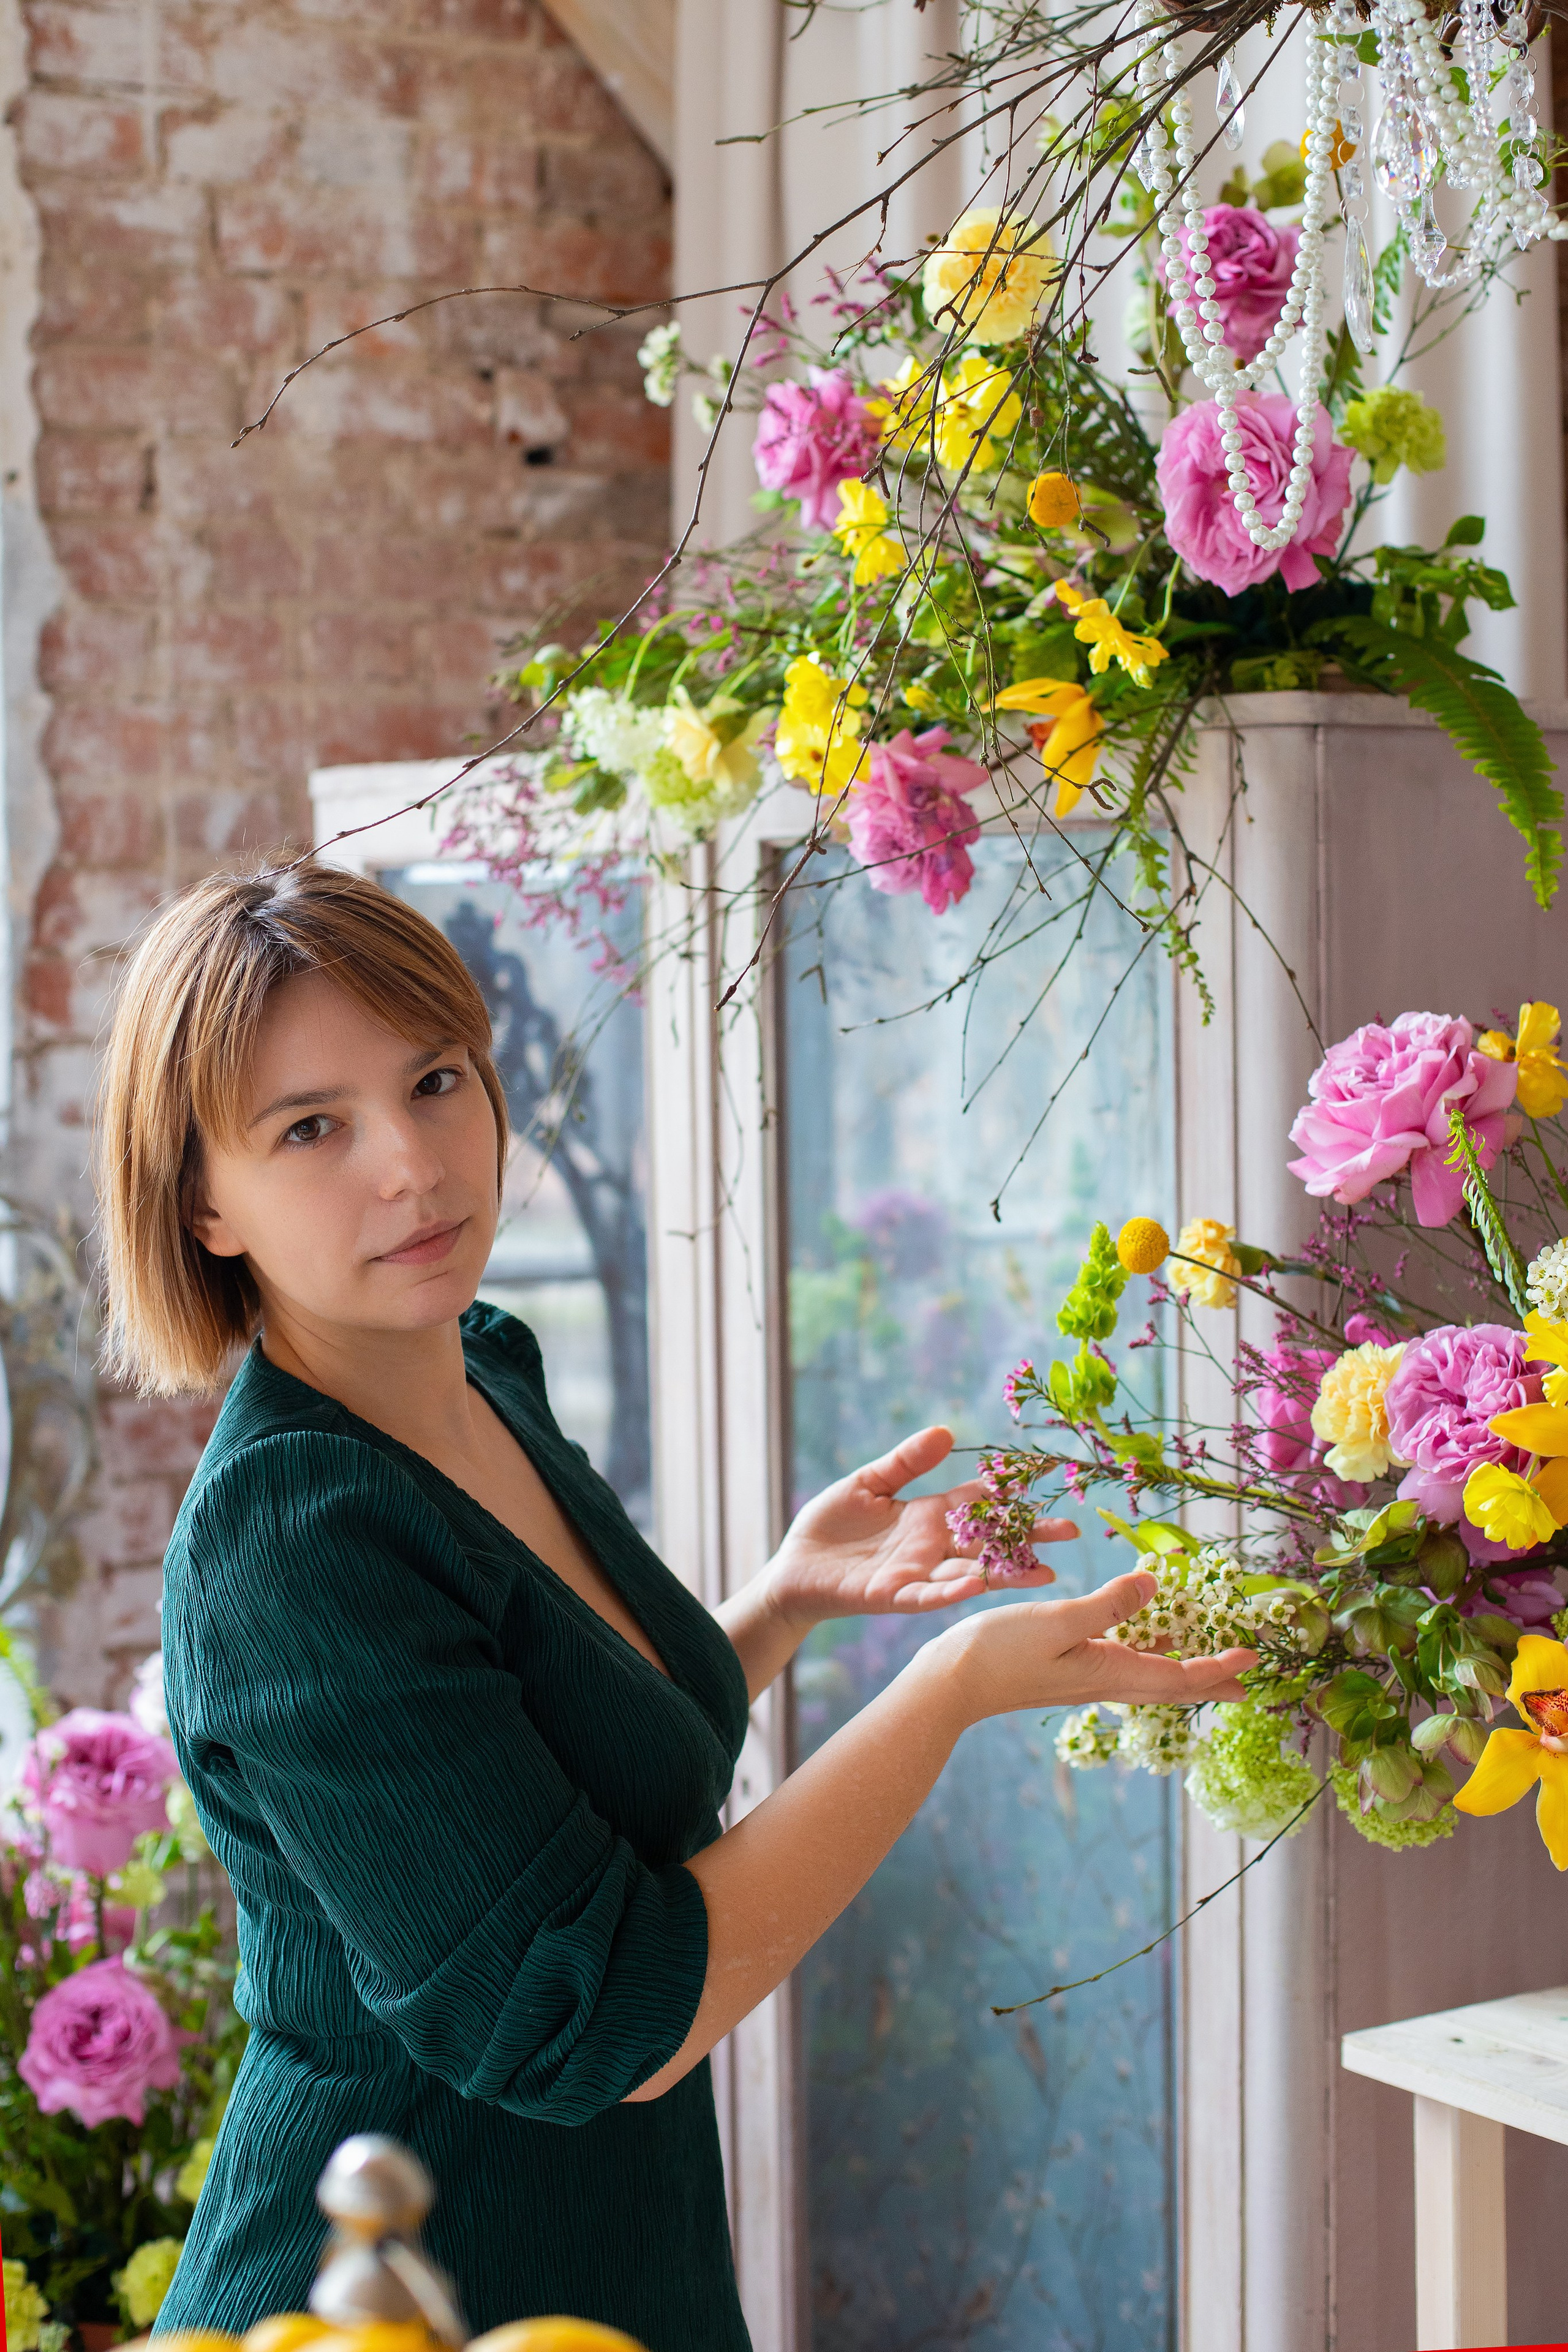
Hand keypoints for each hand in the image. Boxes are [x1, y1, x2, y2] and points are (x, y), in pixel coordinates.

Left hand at [764, 1425, 1077, 1630]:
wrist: (793, 1568)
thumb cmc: (830, 1526)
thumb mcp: (868, 1483)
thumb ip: (906, 1462)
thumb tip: (946, 1432)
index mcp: (927, 1516)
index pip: (979, 1501)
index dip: (1011, 1491)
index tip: (1048, 1480)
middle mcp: (930, 1547)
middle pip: (988, 1540)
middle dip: (1029, 1537)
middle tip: (1071, 1531)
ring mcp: (915, 1573)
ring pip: (970, 1572)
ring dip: (1005, 1573)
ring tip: (1045, 1572)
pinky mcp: (891, 1595)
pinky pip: (926, 1594)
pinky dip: (950, 1590)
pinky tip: (975, 1584)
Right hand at [922, 1568, 1254, 1731]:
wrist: (950, 1684)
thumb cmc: (999, 1652)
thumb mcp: (1057, 1621)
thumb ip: (1108, 1605)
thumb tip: (1157, 1585)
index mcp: (1110, 1672)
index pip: (1180, 1677)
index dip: (1218, 1668)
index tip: (1252, 1658)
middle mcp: (1104, 1681)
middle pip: (1172, 1686)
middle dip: (1212, 1682)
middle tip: (1247, 1681)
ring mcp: (1085, 1678)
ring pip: (1150, 1678)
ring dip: (1185, 1672)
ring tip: (1209, 1665)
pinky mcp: (1067, 1670)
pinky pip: (1124, 1666)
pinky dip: (1148, 1656)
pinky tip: (1143, 1643)